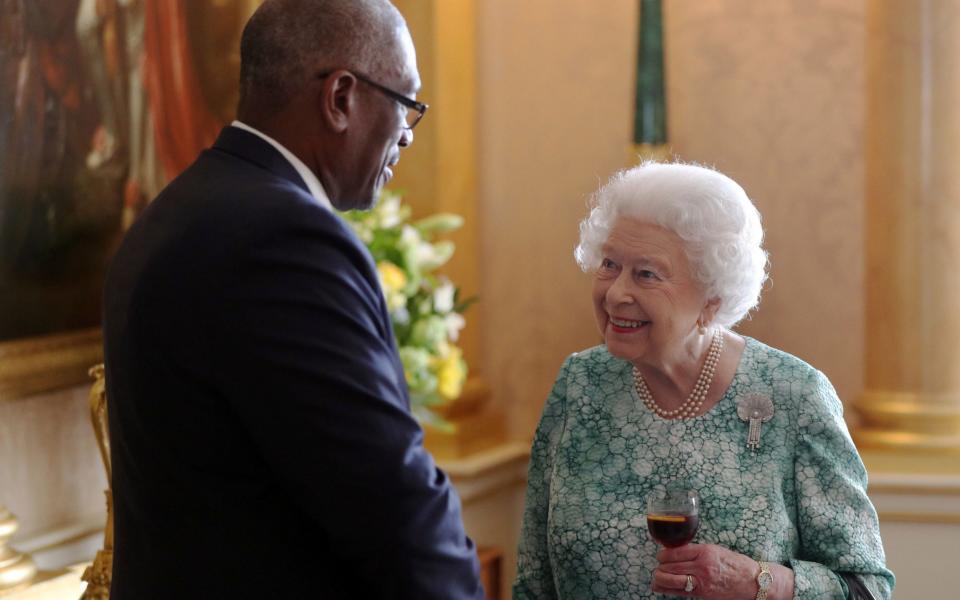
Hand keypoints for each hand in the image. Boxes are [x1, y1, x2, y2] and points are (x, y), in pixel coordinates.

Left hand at [652, 543, 768, 599]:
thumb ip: (696, 551)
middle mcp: (702, 566)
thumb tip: (676, 551)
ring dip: (660, 578)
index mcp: (705, 551)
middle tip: (658, 566)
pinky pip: (680, 592)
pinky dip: (667, 589)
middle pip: (670, 566)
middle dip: (660, 566)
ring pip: (671, 580)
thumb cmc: (736, 564)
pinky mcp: (703, 594)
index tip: (660, 555)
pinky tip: (660, 586)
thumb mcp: (716, 550)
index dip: (663, 554)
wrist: (754, 582)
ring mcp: (702, 582)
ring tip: (656, 577)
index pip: (675, 552)